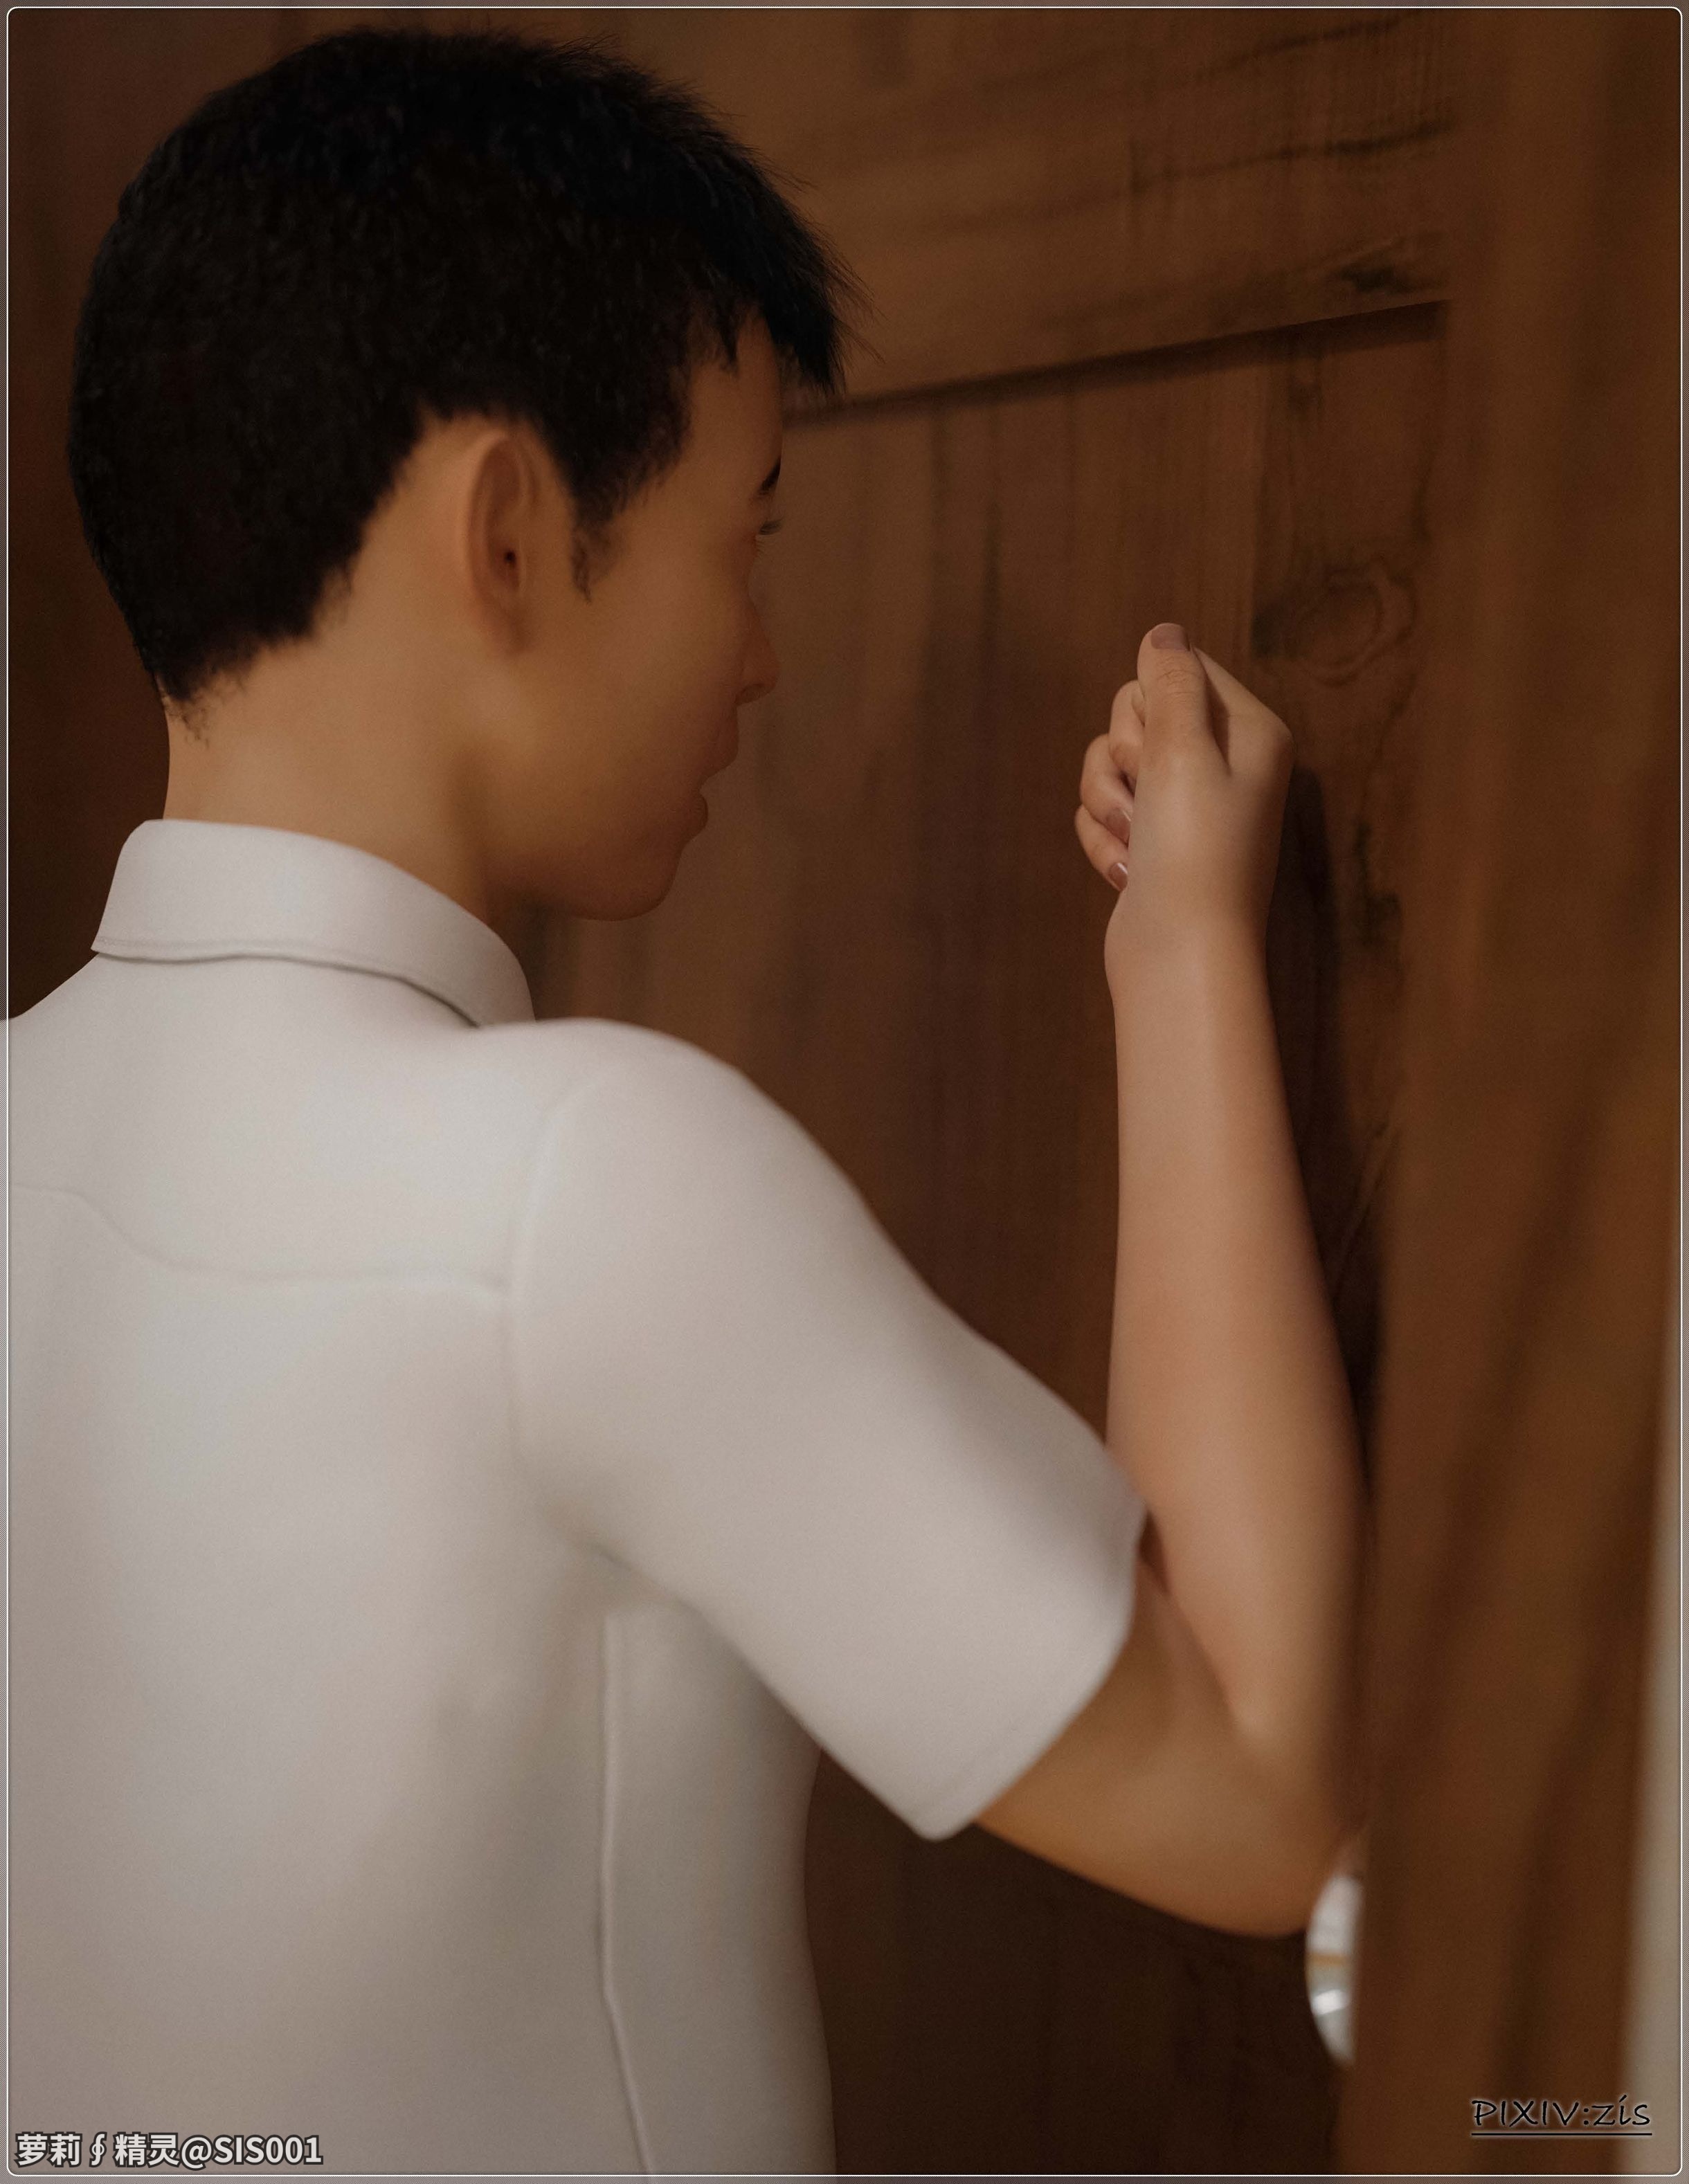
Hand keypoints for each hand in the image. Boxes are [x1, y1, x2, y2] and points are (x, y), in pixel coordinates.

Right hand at [1073, 624, 1293, 986]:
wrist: (1180, 955)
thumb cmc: (1194, 853)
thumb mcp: (1183, 751)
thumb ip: (1171, 684)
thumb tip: (1164, 633)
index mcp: (1248, 732)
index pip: (1180, 669)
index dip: (1148, 703)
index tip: (1157, 747)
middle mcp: (1222, 764)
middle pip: (1138, 713)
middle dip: (1122, 757)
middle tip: (1147, 800)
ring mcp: (1185, 807)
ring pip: (1111, 765)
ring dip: (1107, 803)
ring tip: (1136, 844)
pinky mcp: (1153, 843)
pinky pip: (1105, 813)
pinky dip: (1105, 841)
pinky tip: (1128, 873)